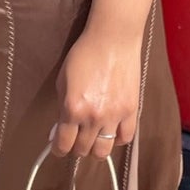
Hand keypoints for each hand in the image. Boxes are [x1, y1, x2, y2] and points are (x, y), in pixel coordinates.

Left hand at [49, 21, 143, 159]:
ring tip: (93, 138)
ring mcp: (114, 115)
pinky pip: (125, 138)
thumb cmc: (85, 55)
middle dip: (75, 147)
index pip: (63, 144)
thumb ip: (61, 107)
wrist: (113, 39)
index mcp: (72, 108)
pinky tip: (111, 131)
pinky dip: (117, 139)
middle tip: (75, 138)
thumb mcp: (62, 80)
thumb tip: (59, 129)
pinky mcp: (131, 110)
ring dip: (95, 148)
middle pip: (82, 150)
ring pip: (103, 151)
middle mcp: (93, 117)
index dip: (58, 148)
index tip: (58, 147)